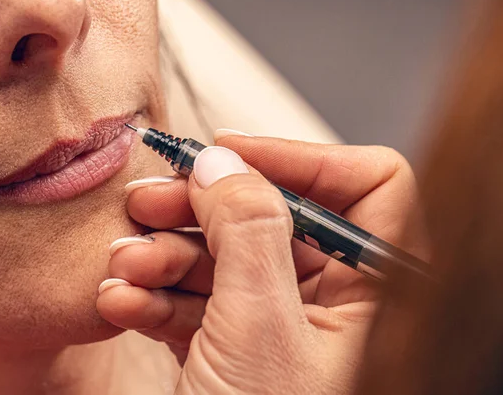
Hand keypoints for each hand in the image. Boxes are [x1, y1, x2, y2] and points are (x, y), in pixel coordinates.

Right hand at [97, 133, 423, 393]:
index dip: (297, 157)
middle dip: (202, 209)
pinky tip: (122, 299)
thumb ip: (247, 231)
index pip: (367, 184)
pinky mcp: (239, 348)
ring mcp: (284, 325)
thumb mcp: (260, 329)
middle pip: (274, 216)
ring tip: (123, 263)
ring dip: (167, 256)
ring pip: (228, 258)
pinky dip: (160, 297)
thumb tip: (221, 164)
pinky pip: (203, 302)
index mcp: (380, 294)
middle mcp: (339, 304)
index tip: (226, 153)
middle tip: (147, 200)